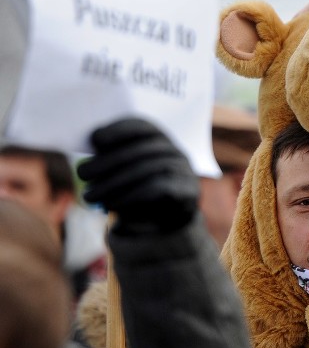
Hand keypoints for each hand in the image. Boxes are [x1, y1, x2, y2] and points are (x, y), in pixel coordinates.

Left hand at [78, 117, 198, 232]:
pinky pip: (158, 189)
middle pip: (140, 151)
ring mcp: (184, 170)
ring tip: (91, 196)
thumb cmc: (139, 192)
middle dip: (107, 162)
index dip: (118, 130)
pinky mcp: (187, 191)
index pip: (142, 126)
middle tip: (82, 174)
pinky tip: (112, 205)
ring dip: (114, 184)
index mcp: (160, 140)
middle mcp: (175, 151)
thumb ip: (111, 163)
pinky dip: (130, 197)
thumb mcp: (125, 174)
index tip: (94, 140)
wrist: (168, 221)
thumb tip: (86, 164)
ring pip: (147, 170)